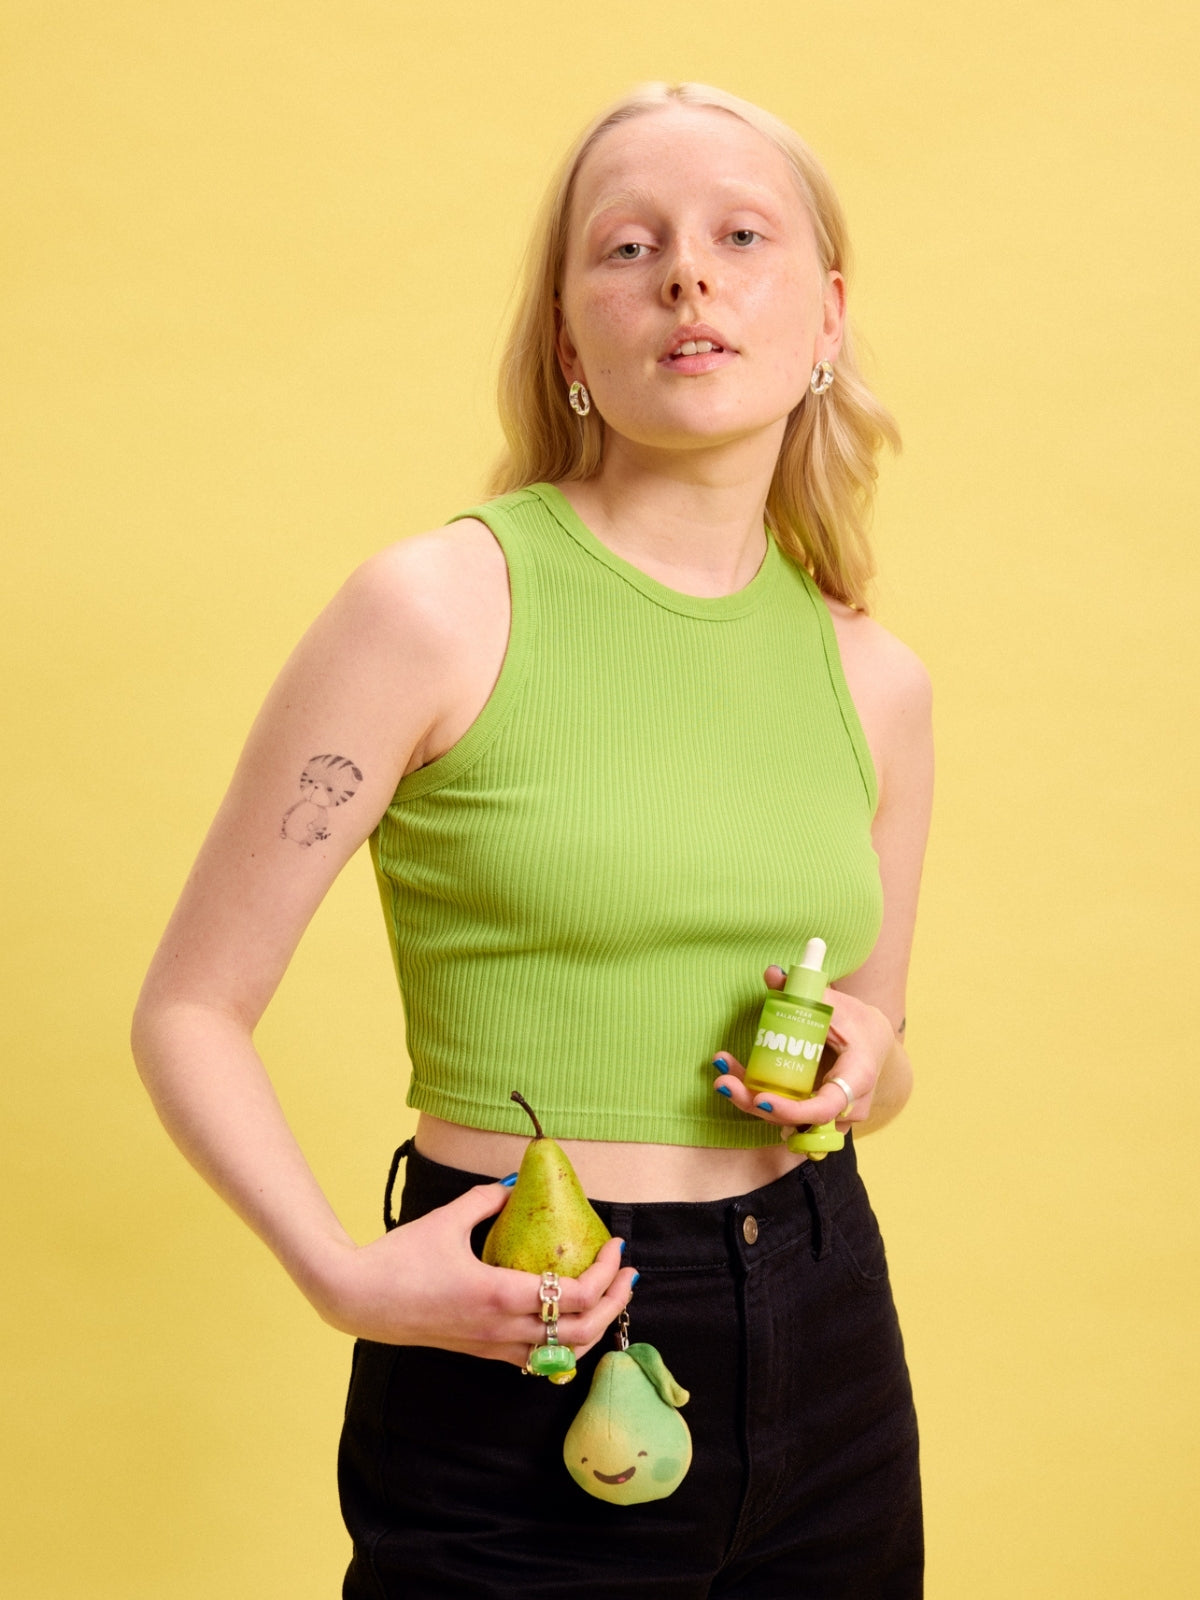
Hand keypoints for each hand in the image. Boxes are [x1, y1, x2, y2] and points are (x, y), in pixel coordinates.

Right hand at [309, 1178, 635, 1367]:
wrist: (357, 1299)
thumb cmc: (399, 1258)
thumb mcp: (447, 1219)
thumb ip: (486, 1199)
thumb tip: (515, 1184)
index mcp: (499, 1295)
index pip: (574, 1296)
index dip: (606, 1273)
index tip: (618, 1247)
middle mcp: (501, 1329)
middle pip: (581, 1331)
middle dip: (615, 1303)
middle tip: (629, 1275)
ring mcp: (491, 1346)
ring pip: (562, 1353)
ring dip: (595, 1327)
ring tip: (611, 1299)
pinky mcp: (480, 1352)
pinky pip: (535, 1359)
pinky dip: (564, 1344)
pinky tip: (570, 1322)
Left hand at [713, 966, 896, 1137]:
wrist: (873, 1043)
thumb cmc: (857, 1023)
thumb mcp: (836, 1004)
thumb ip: (804, 991)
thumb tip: (773, 973)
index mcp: (858, 1078)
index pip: (826, 1107)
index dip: (793, 1110)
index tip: (761, 1099)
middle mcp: (847, 1106)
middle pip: (797, 1120)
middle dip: (757, 1106)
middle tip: (724, 1083)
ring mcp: (831, 1116)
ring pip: (787, 1121)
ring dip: (751, 1102)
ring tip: (723, 1078)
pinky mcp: (815, 1116)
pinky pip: (785, 1115)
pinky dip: (758, 1099)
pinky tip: (733, 1079)